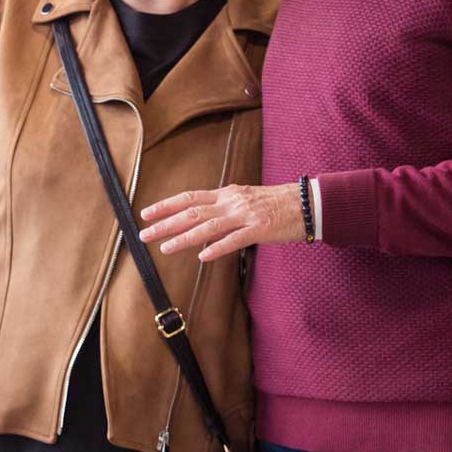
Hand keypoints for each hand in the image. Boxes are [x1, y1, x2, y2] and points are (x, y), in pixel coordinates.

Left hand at [138, 184, 303, 261]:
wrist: (307, 203)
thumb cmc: (276, 203)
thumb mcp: (245, 198)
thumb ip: (224, 206)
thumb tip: (202, 214)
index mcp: (227, 194)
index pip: (189, 198)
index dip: (166, 205)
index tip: (146, 213)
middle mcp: (231, 202)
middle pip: (192, 212)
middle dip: (165, 223)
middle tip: (144, 234)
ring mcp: (244, 216)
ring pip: (208, 227)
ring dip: (184, 238)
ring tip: (165, 248)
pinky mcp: (259, 229)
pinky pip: (235, 240)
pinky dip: (217, 248)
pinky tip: (203, 257)